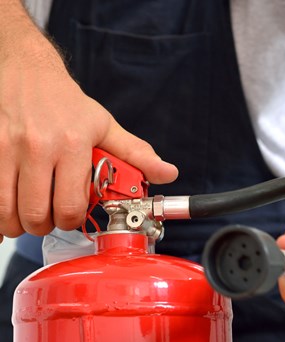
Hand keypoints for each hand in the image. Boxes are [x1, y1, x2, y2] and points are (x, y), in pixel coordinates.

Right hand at [0, 18, 177, 239]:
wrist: (30, 74)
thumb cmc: (68, 104)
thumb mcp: (106, 126)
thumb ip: (137, 154)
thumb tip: (168, 173)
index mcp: (73, 145)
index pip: (72, 205)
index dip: (73, 219)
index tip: (73, 214)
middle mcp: (39, 148)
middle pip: (37, 215)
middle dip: (47, 224)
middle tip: (52, 215)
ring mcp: (7, 150)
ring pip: (6, 213)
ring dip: (20, 223)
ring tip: (32, 211)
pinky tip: (10, 205)